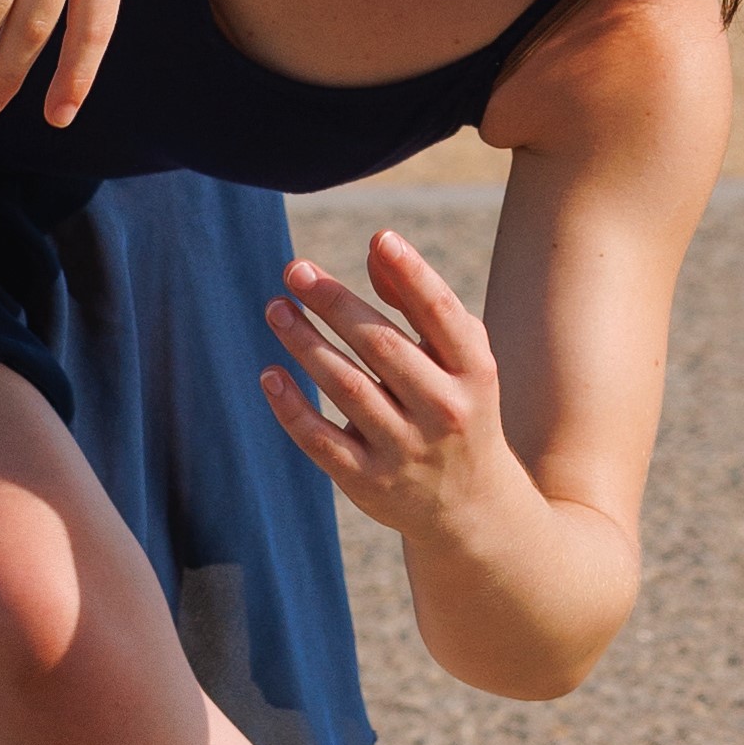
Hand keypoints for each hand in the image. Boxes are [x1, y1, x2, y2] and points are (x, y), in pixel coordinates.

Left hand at [259, 230, 510, 541]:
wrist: (470, 507)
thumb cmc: (457, 407)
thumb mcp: (459, 361)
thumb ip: (421, 306)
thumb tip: (377, 248)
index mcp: (473, 373)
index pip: (442, 316)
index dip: (413, 274)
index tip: (380, 237)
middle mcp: (443, 411)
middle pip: (382, 346)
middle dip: (335, 303)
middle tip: (294, 269)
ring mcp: (405, 450)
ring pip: (347, 388)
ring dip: (305, 344)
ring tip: (275, 309)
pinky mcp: (368, 482)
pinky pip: (321, 440)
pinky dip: (291, 407)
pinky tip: (269, 374)